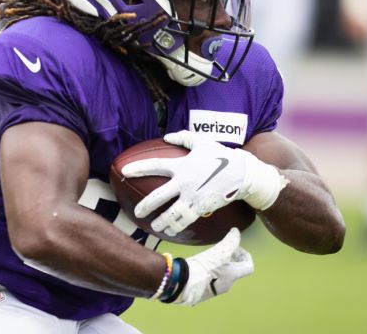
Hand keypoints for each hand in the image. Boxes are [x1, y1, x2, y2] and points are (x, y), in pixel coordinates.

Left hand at [122, 131, 286, 236]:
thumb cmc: (221, 155)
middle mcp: (184, 182)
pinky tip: (170, 231)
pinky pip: (186, 220)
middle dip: (145, 206)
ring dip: (161, 221)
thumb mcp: (202, 142)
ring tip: (154, 226)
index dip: (138, 168)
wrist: (242, 173)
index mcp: (181, 165)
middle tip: (136, 212)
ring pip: (171, 214)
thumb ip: (183, 138)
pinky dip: (177, 226)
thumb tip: (167, 136)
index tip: (124, 171)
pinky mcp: (202, 207)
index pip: (154, 166)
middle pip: (158, 196)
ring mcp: (193, 196)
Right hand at [166, 228, 253, 305]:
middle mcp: (227, 285)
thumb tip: (236, 232)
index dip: (245, 256)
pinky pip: (211, 280)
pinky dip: (210, 272)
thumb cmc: (205, 267)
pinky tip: (199, 266)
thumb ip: (230, 241)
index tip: (235, 248)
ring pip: (222, 275)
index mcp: (233, 276)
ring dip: (219, 265)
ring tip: (207, 257)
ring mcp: (215, 290)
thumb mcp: (219, 252)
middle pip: (234, 270)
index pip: (249, 267)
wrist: (184, 284)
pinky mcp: (203, 292)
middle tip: (219, 250)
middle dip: (230, 259)